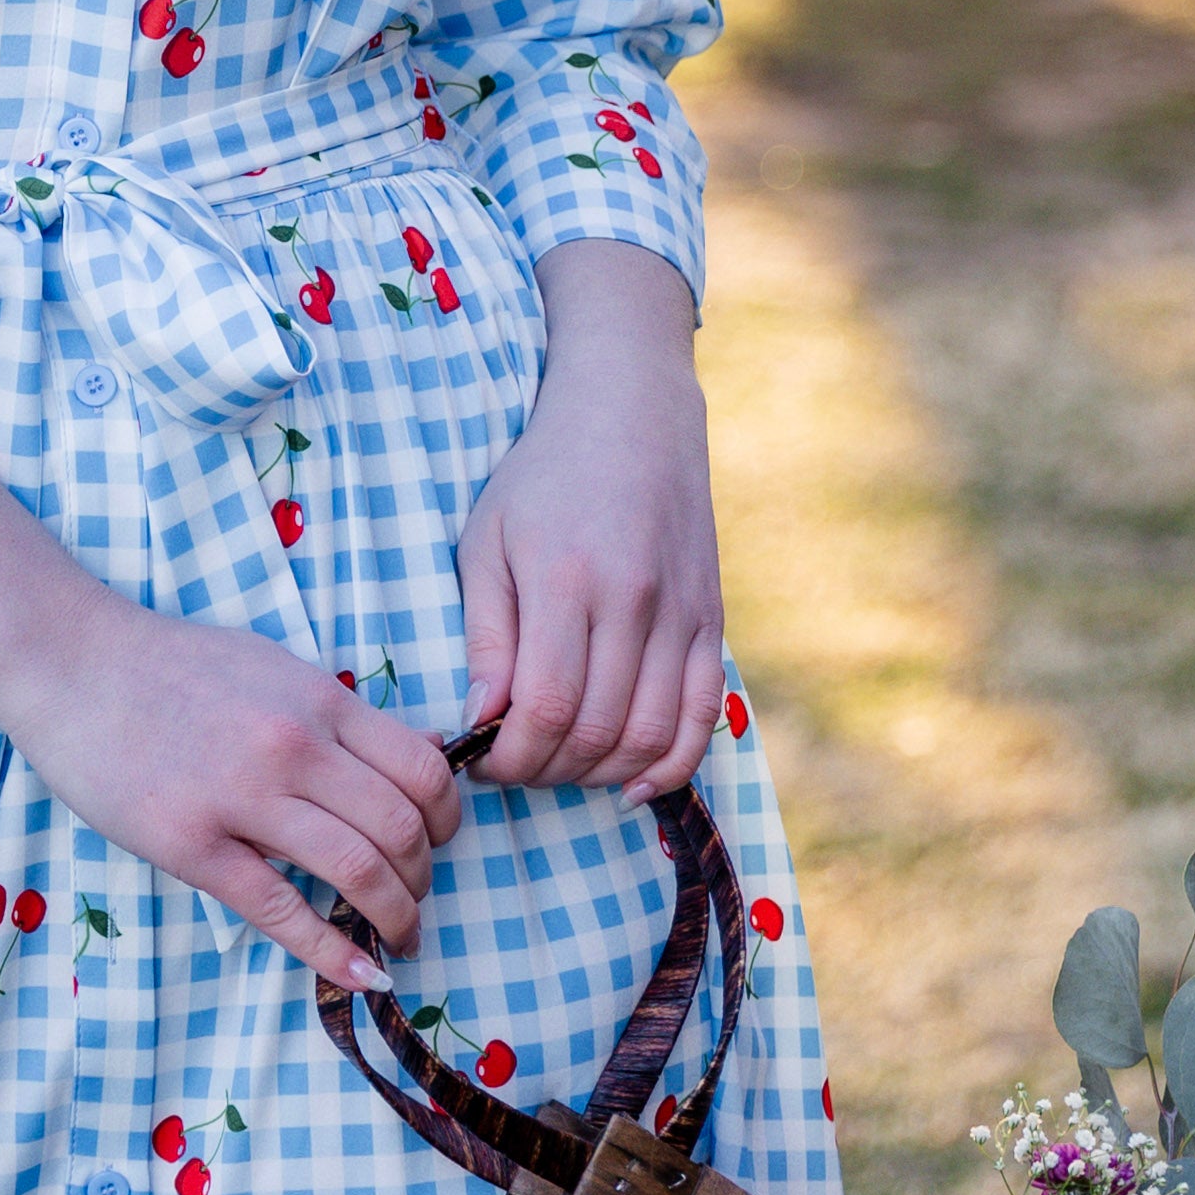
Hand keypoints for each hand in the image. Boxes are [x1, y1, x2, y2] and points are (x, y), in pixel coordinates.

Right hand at [0, 406, 461, 992]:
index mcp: (319, 699)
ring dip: (394, 916)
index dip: (447, 819)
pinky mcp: (192, 844)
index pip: (423, 769)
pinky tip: (360, 973)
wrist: (71, 662)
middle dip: (424, 878)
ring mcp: (242, 796)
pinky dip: (332, 950)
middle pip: (401, 828)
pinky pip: (281, 909)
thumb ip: (328, 714)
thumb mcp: (270, 666)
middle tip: (417, 901)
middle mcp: (295, 745)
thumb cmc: (169, 664)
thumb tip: (388, 768)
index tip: (440, 842)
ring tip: (397, 938)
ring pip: (357, 870)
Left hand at [458, 240, 727, 794]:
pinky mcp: (712, 620)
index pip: (545, 709)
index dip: (511, 758)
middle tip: (515, 763)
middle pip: (597, 732)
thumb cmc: (542, 477)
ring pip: (650, 735)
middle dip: (546, 770)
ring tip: (561, 763)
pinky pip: (704, 715)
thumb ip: (487, 635)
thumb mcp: (488, 540)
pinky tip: (631, 781)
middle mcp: (632, 602)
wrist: (632, 413)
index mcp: (566, 580)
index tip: (483, 760)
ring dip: (600, 774)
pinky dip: (672, 764)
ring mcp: (681, 613)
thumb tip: (482, 722)